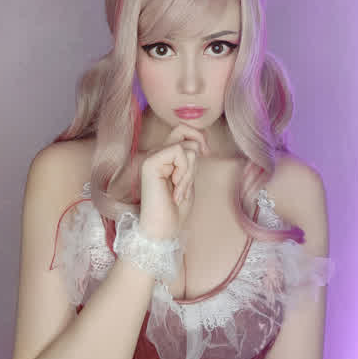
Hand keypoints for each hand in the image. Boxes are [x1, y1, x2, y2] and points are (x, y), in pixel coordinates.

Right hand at [139, 123, 210, 239]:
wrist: (163, 229)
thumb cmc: (176, 210)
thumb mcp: (189, 177)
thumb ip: (192, 158)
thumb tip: (199, 142)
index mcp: (165, 156)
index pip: (183, 129)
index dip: (198, 136)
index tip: (206, 153)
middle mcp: (157, 153)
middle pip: (183, 128)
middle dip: (198, 150)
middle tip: (191, 177)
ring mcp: (152, 156)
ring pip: (186, 146)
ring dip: (191, 171)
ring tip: (180, 189)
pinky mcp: (150, 162)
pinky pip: (178, 152)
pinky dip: (184, 171)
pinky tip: (175, 188)